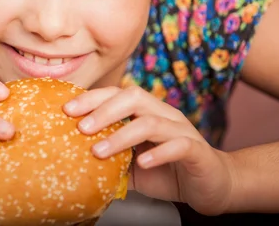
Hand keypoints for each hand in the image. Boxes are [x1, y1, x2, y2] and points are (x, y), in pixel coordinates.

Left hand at [63, 86, 233, 215]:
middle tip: (81, 128)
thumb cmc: (166, 171)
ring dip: (121, 135)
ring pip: (151, 122)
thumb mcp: (130, 164)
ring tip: (99, 151)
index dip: (92, 98)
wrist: (211, 185)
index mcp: (146, 111)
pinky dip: (158, 153)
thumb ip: (109, 157)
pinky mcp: (197, 151)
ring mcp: (182, 130)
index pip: (116, 94)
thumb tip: (71, 158)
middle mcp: (164, 114)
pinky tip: (141, 163)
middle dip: (103, 110)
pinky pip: (178, 145)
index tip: (67, 110)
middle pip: (133, 97)